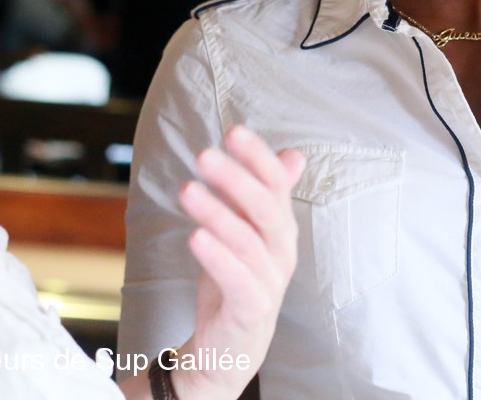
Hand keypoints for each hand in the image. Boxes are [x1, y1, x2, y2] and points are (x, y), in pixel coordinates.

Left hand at [172, 126, 303, 399]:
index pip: (276, 185)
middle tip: (204, 155)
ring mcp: (270, 282)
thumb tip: (293, 154)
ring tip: (187, 190)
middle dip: (236, 178)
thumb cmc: (239, 283)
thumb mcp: (249, 232)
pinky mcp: (251, 310)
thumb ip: (265, 194)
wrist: (231, 348)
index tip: (233, 131)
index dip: (258, 158)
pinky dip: (217, 257)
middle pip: (266, 209)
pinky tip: (195, 236)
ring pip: (248, 242)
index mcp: (280, 228)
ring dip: (217, 213)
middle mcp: (281, 251)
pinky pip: (238, 280)